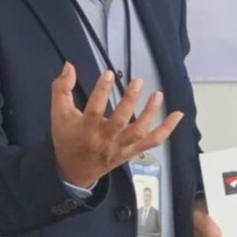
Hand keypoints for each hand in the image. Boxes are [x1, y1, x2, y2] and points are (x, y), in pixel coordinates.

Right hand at [49, 62, 182, 189]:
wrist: (75, 171)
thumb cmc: (67, 138)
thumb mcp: (58, 114)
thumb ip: (61, 89)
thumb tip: (69, 66)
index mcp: (86, 129)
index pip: (95, 109)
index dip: (101, 91)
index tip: (108, 73)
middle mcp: (105, 139)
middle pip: (120, 121)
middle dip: (130, 101)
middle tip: (138, 81)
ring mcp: (121, 147)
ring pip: (139, 131)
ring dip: (150, 113)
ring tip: (158, 94)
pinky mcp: (132, 151)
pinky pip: (152, 142)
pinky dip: (167, 129)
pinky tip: (177, 115)